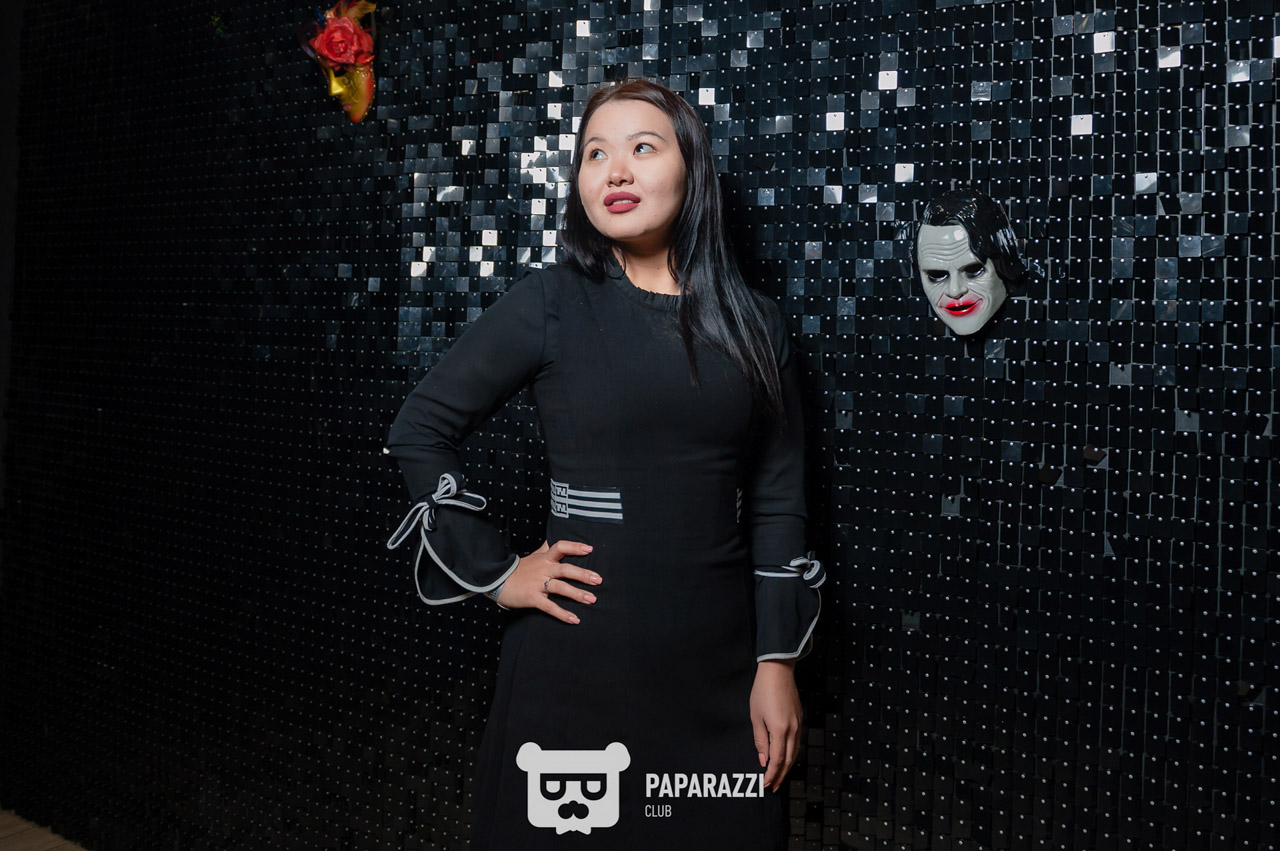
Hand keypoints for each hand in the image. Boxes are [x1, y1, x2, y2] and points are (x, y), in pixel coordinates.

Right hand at [496, 540, 600, 623]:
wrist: (496, 581)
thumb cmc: (517, 570)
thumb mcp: (532, 556)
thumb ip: (545, 549)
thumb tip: (552, 540)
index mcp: (544, 558)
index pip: (560, 547)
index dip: (575, 547)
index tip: (590, 549)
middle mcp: (543, 569)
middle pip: (566, 569)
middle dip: (583, 574)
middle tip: (598, 580)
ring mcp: (537, 584)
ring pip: (561, 587)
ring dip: (577, 594)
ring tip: (592, 600)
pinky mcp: (532, 598)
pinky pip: (550, 607)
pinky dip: (563, 614)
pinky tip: (575, 619)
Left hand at [749, 659, 801, 791]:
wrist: (778, 671)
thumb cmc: (763, 692)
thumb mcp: (756, 717)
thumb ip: (760, 741)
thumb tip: (763, 760)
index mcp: (780, 730)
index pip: (777, 760)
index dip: (772, 774)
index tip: (766, 784)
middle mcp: (793, 730)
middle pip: (789, 760)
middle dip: (781, 775)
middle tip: (774, 787)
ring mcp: (798, 725)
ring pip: (795, 752)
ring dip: (787, 766)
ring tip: (779, 776)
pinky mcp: (800, 719)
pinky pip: (797, 742)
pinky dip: (791, 754)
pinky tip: (786, 757)